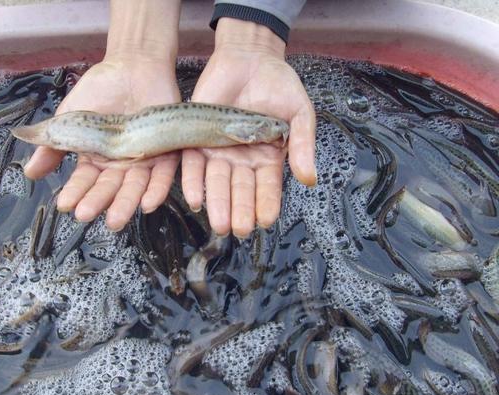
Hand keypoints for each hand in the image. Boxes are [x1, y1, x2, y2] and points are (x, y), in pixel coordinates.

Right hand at [23, 0, 180, 231]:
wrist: (133, 65)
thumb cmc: (100, 90)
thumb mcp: (70, 118)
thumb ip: (53, 145)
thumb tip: (29, 173)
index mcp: (97, 160)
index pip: (85, 181)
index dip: (76, 193)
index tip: (65, 205)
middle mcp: (120, 166)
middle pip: (110, 188)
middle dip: (98, 202)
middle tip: (86, 216)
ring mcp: (144, 161)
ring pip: (135, 187)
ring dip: (125, 204)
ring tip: (115, 220)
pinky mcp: (167, 152)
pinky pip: (163, 175)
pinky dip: (157, 190)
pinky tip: (149, 204)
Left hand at [182, 18, 316, 237]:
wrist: (250, 57)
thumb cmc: (279, 86)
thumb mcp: (300, 113)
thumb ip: (304, 144)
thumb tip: (309, 178)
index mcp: (268, 159)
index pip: (267, 188)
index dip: (266, 204)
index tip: (265, 221)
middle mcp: (242, 161)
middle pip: (240, 190)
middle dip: (240, 210)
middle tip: (238, 229)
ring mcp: (219, 152)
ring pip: (217, 183)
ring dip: (217, 203)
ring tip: (219, 223)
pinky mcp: (198, 140)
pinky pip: (194, 165)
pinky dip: (193, 181)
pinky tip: (195, 198)